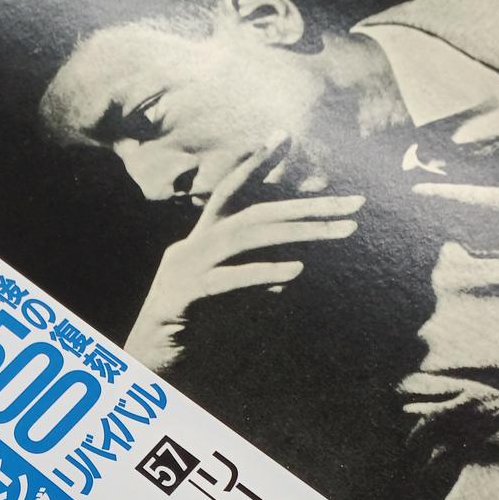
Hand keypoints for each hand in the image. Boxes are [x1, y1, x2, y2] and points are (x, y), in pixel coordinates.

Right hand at [125, 134, 363, 371]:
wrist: (142, 364)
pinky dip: (262, 272)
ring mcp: (184, 269)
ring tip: (341, 231)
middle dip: (308, 206)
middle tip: (355, 203)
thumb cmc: (186, 331)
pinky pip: (227, 280)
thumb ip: (253, 282)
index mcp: (199, 242)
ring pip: (245, 238)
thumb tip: (290, 271)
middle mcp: (191, 246)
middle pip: (255, 214)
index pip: (230, 193)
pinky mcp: (181, 297)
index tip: (283, 135)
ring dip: (298, 233)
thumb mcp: (224, 302)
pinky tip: (296, 269)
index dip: (254, 164)